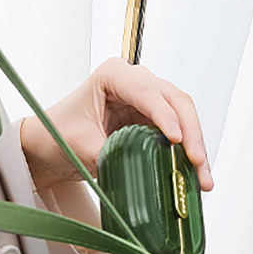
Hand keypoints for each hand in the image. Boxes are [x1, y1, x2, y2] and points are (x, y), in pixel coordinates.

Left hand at [20, 58, 212, 192]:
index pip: (149, 93)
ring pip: (186, 119)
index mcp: (113, 75)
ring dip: (197, 148)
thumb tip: (141, 171)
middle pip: (177, 102)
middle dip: (191, 134)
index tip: (177, 141)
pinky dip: (190, 155)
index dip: (167, 117)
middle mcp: (137, 82)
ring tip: (203, 178)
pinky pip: (181, 135)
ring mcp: (150, 102)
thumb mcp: (80, 146)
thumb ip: (111, 153)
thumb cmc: (57, 135)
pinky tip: (198, 176)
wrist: (49, 146)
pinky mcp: (156, 122)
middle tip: (198, 163)